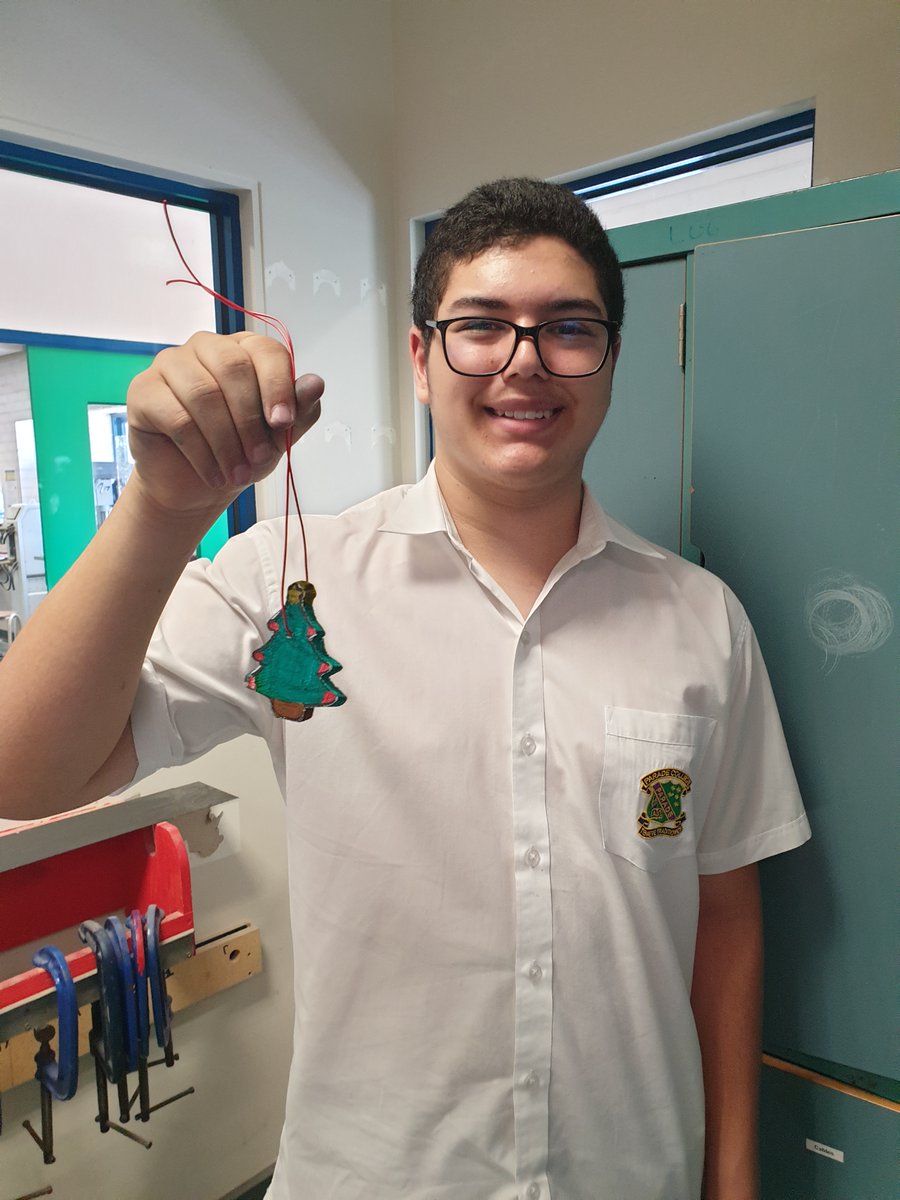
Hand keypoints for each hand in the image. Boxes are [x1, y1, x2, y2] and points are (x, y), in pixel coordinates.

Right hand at [126, 331, 323, 514]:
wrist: (195, 486)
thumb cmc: (238, 452)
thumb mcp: (277, 436)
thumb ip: (298, 410)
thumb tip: (316, 384)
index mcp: (243, 350)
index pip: (265, 350)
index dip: (278, 385)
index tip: (283, 422)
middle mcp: (206, 347)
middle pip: (232, 368)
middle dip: (250, 421)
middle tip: (259, 459)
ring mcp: (170, 364)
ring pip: (203, 394)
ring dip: (226, 443)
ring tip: (238, 474)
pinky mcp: (143, 390)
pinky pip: (176, 417)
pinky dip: (201, 453)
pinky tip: (214, 474)